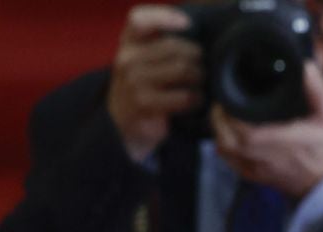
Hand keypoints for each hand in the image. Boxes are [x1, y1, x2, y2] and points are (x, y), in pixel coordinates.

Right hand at [107, 5, 202, 163]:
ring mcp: (134, 81)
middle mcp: (127, 58)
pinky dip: (196, 98)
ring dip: (198, 76)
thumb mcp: (141, 58)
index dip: (164, 16)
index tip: (187, 24)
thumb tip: (192, 27)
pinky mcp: (145, 103)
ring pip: (182, 69)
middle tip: (201, 66)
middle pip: (174, 46)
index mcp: (128, 42)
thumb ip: (158, 40)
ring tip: (199, 82)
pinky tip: (195, 100)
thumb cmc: (141, 86)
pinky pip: (183, 95)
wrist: (121, 124)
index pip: (139, 19)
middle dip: (196, 56)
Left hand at [210, 60, 322, 200]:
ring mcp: (259, 169)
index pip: (249, 134)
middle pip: (230, 142)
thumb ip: (317, 89)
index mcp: (287, 142)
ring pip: (225, 151)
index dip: (232, 117)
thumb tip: (304, 66)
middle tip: (221, 102)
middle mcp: (269, 159)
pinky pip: (228, 160)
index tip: (230, 98)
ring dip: (218, 131)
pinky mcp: (253, 175)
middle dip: (219, 120)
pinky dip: (221, 143)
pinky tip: (226, 130)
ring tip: (222, 113)